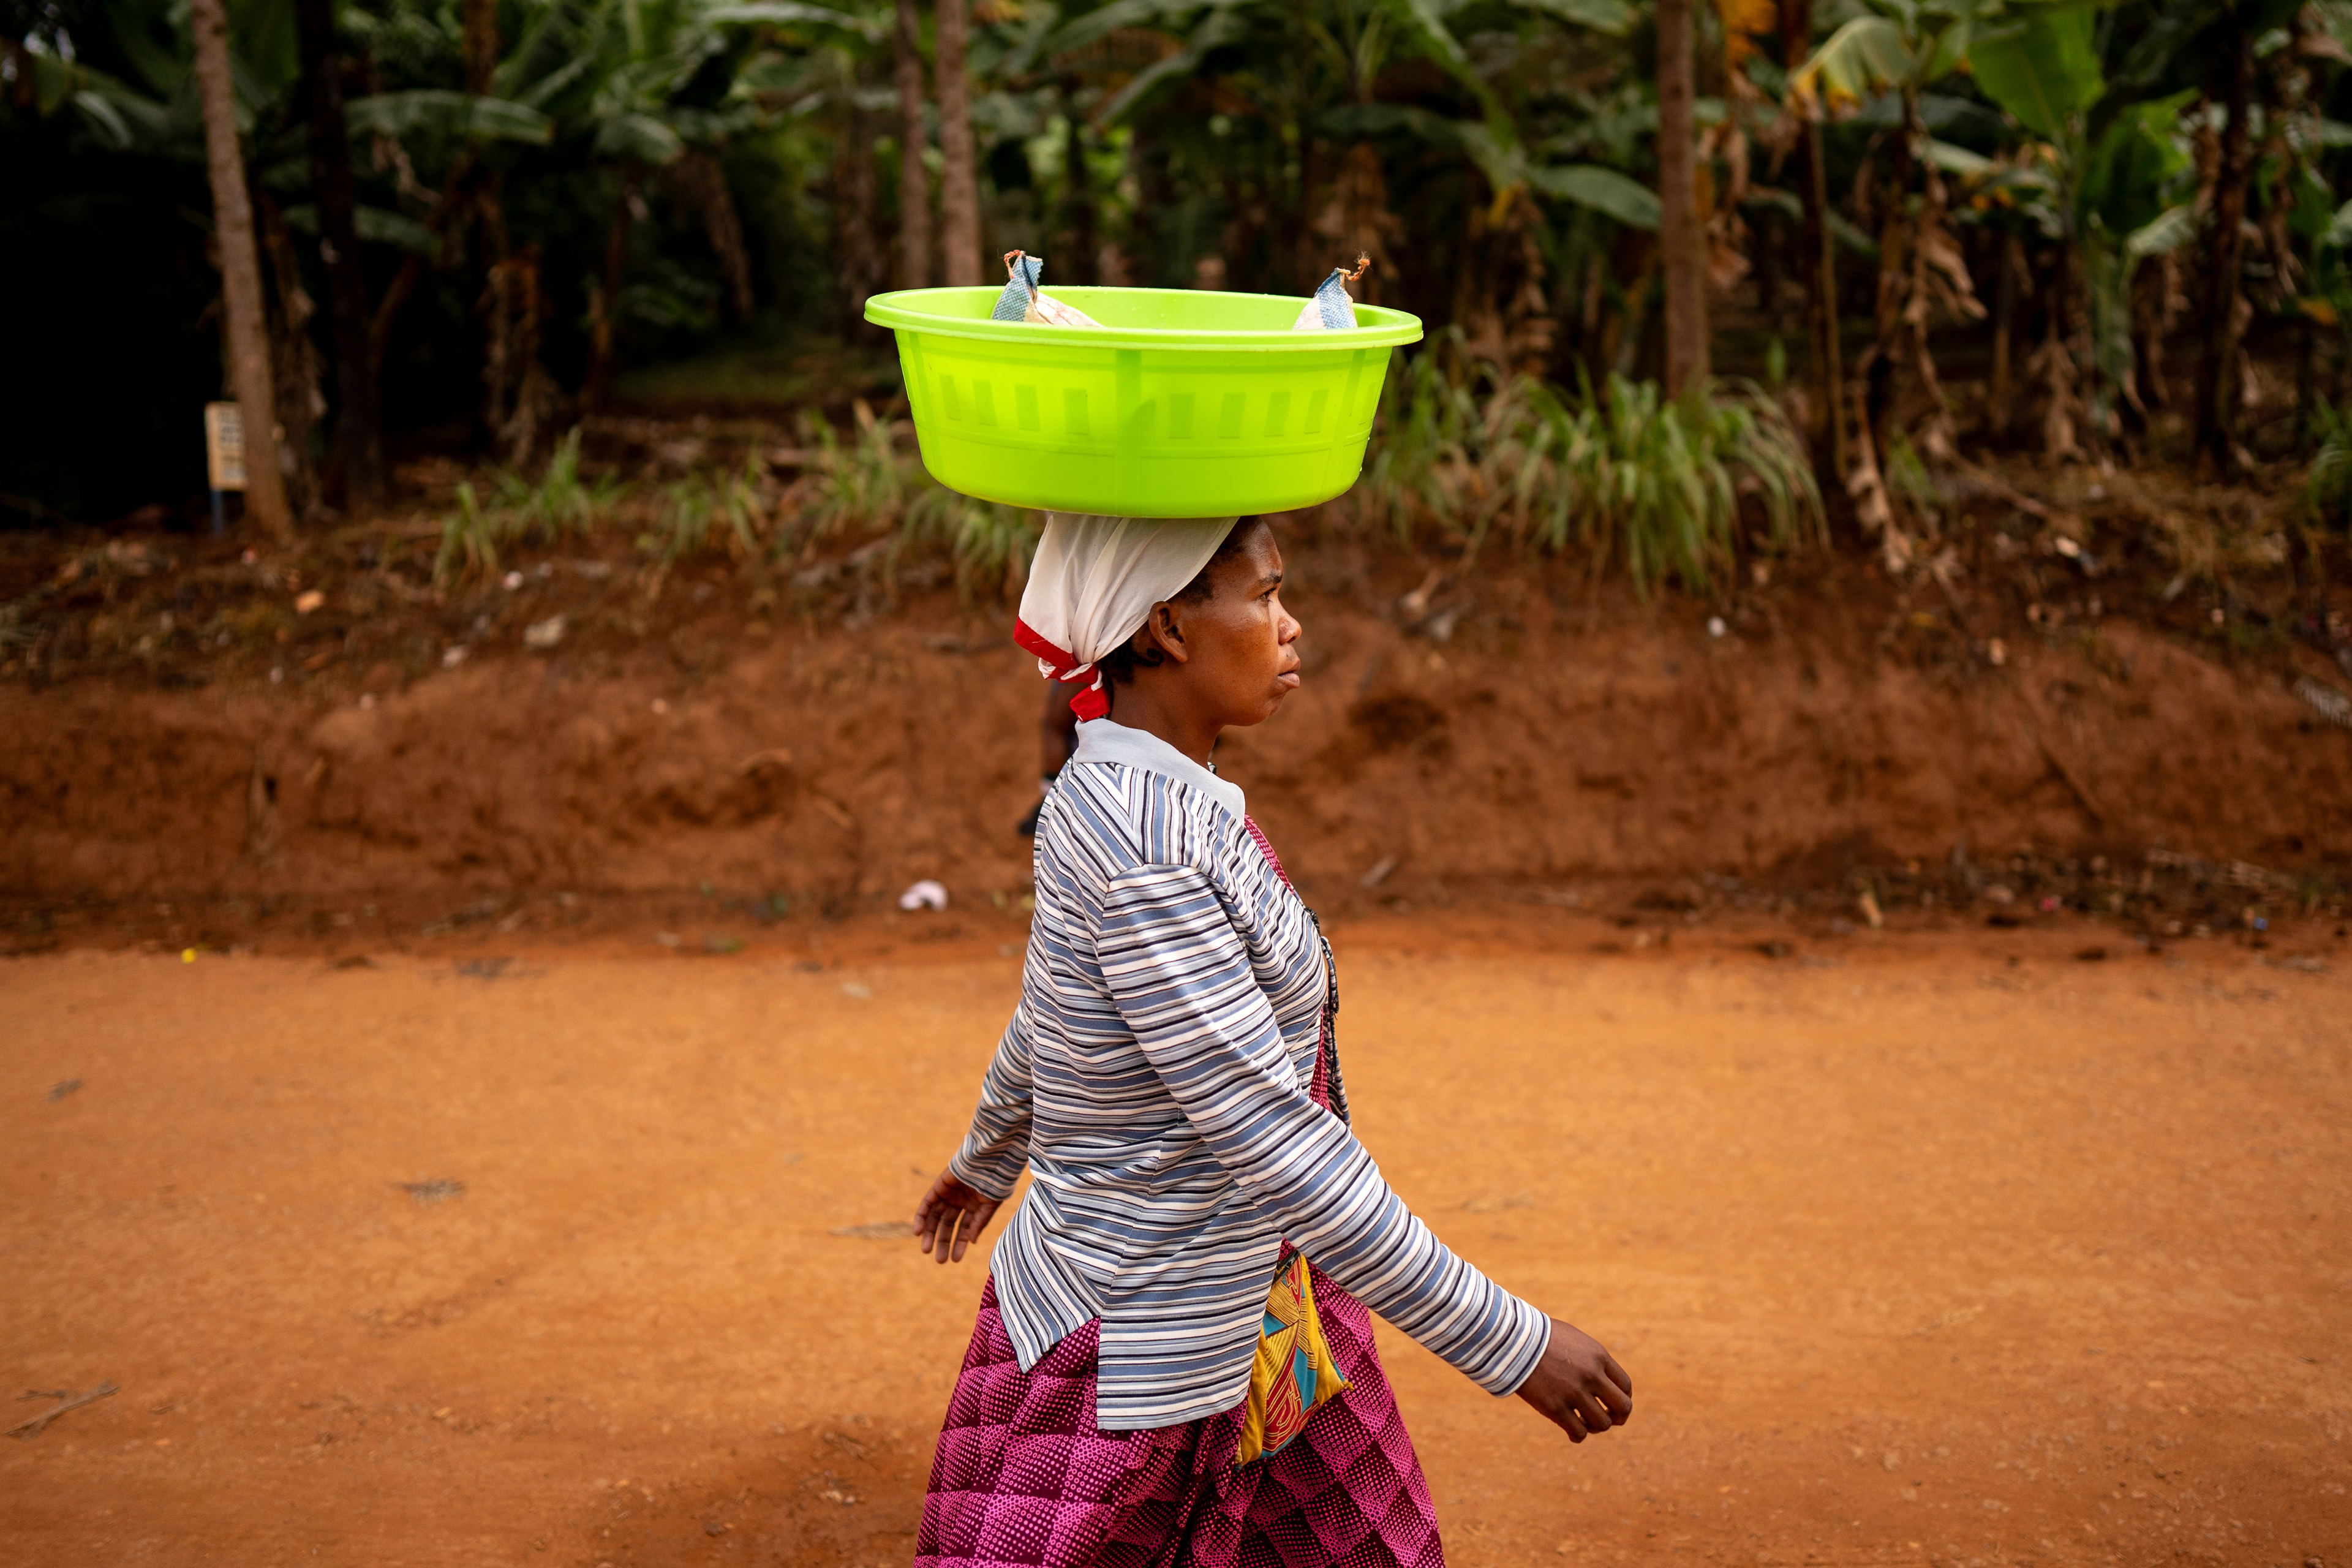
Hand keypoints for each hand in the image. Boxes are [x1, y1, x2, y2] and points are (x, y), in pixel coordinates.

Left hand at [914, 1169, 1002, 1264]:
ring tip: (926, 1250)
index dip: (959, 1244)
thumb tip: (971, 1241)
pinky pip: (927, 1204)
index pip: (963, 1229)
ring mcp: (948, 1194)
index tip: (955, 1260)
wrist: (988, 1160)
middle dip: (943, 1242)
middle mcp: (959, 1202)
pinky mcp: (939, 1187)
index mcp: (973, 1207)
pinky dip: (921, 1217)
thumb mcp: (989, 1206)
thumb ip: (979, 1223)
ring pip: (935, 1217)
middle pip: (947, 1225)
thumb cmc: (994, 1182)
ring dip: (930, 1233)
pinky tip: (918, 1232)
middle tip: (939, 1260)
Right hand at [1515, 1318, 1631, 1441]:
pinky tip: (1571, 1431)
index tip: (1612, 1403)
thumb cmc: (1541, 1337)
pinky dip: (1578, 1435)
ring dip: (1596, 1427)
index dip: (1622, 1398)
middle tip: (1608, 1418)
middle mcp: (1591, 1376)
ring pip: (1602, 1424)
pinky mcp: (1555, 1408)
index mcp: (1598, 1357)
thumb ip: (1591, 1360)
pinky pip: (1578, 1432)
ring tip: (1584, 1423)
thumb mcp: (1575, 1341)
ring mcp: (1574, 1393)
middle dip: (1618, 1418)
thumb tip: (1600, 1380)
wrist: (1512, 1339)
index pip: (1625, 1386)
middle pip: (1622, 1408)